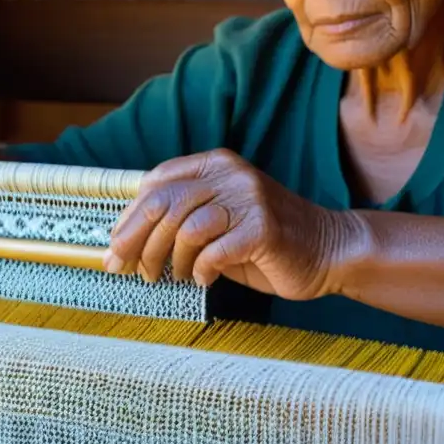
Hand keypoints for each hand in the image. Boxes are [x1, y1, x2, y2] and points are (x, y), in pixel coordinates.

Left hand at [103, 149, 343, 300]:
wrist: (329, 250)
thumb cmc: (264, 242)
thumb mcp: (218, 220)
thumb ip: (180, 219)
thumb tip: (123, 241)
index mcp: (216, 165)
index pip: (156, 183)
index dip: (129, 216)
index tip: (115, 246)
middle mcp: (232, 174)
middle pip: (164, 204)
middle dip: (136, 241)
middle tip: (125, 269)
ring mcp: (249, 199)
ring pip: (185, 228)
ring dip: (169, 260)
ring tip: (173, 277)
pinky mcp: (263, 228)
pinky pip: (213, 252)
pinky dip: (200, 270)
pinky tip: (204, 279)